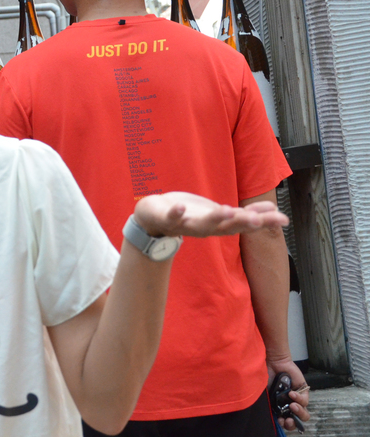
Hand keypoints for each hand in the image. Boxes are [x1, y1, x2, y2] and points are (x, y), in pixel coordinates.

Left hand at [134, 192, 287, 238]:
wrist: (155, 219)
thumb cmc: (191, 215)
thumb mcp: (222, 213)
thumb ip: (247, 212)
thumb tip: (275, 209)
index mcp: (219, 226)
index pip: (245, 224)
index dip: (264, 222)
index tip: (282, 219)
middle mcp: (206, 229)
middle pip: (227, 227)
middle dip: (242, 222)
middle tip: (257, 220)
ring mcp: (186, 225)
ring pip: (202, 225)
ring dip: (214, 219)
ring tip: (226, 210)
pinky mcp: (167, 218)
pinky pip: (171, 217)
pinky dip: (175, 213)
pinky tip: (180, 207)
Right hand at [267, 357, 310, 431]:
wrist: (272, 362)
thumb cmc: (265, 376)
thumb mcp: (264, 393)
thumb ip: (268, 405)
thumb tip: (272, 417)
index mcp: (279, 407)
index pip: (285, 421)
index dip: (285, 424)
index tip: (280, 421)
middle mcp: (288, 405)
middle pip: (296, 421)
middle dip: (293, 423)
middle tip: (289, 420)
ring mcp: (297, 399)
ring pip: (304, 413)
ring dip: (298, 412)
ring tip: (292, 406)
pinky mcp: (303, 392)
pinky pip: (305, 401)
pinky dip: (298, 398)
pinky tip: (291, 393)